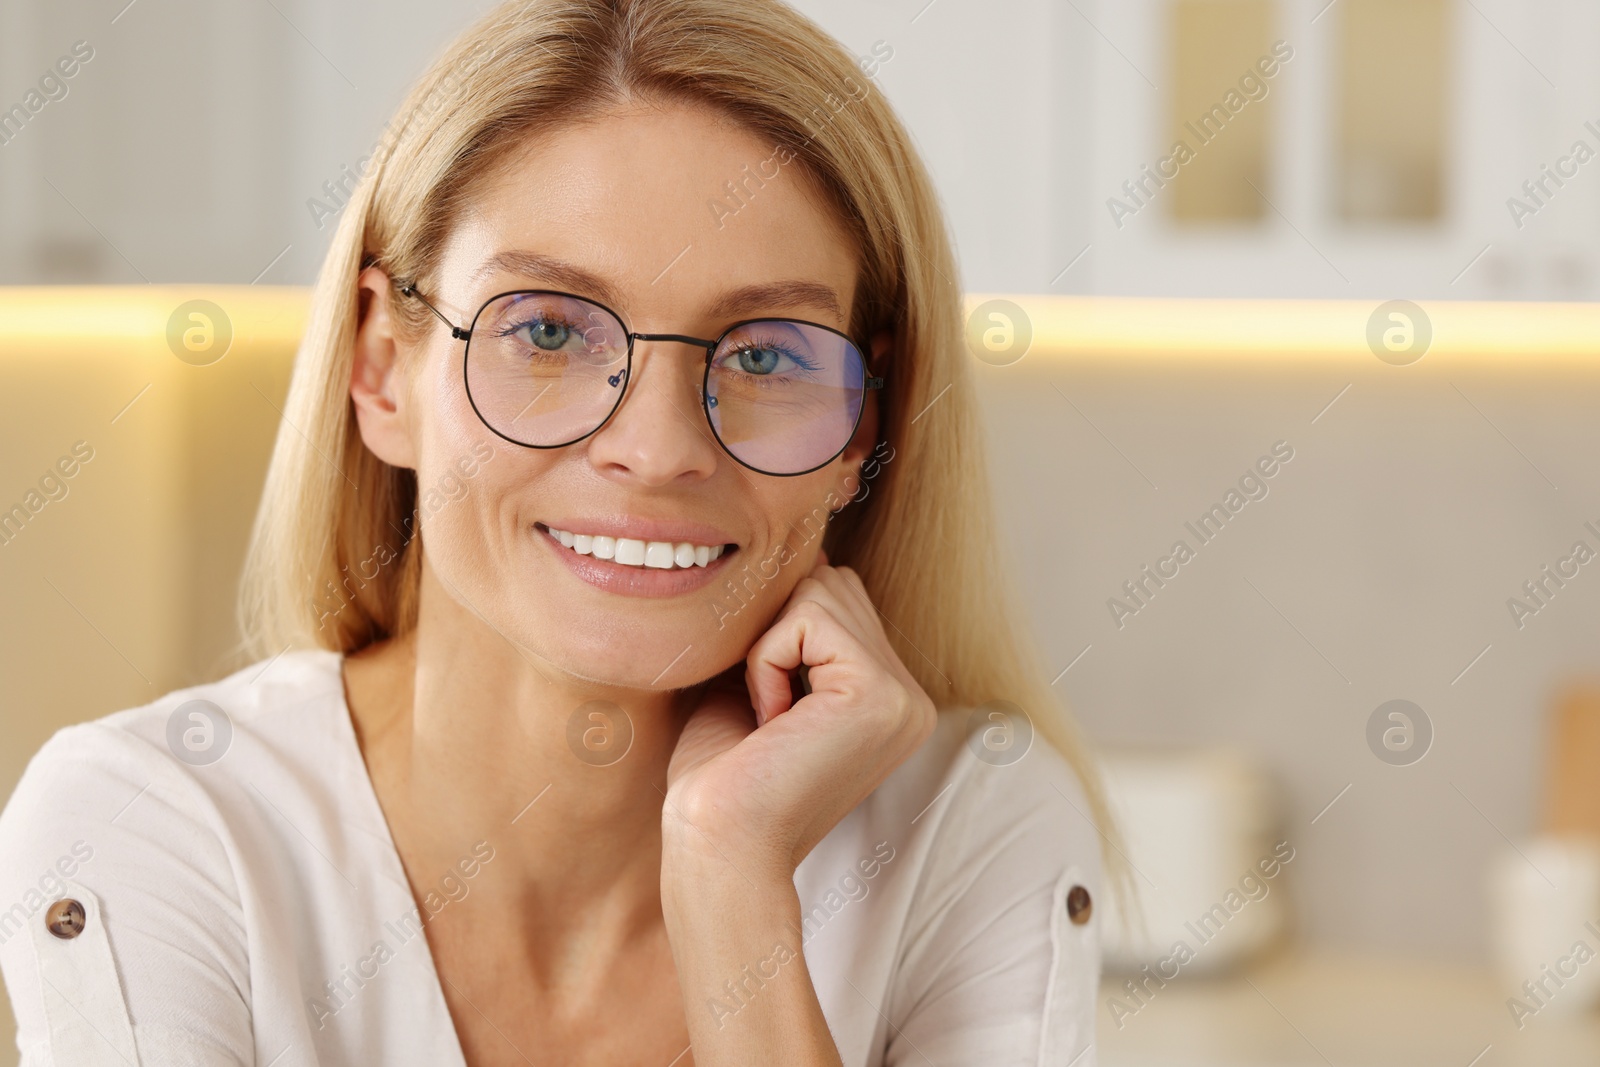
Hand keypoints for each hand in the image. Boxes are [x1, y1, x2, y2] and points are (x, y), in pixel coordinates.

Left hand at [664, 551, 936, 876]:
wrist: (716, 847)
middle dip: (775, 633)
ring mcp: (903, 698)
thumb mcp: (759, 682)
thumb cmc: (722, 776)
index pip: (835, 599)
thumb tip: (807, 551)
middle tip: (763, 716)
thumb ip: (790, 626)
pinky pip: (806, 618)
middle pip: (831, 586)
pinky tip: (770, 721)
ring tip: (768, 720)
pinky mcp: (879, 695)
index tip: (764, 711)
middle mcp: (909, 699)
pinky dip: (766, 661)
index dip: (777, 631)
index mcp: (889, 698)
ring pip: (819, 592)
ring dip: (767, 649)